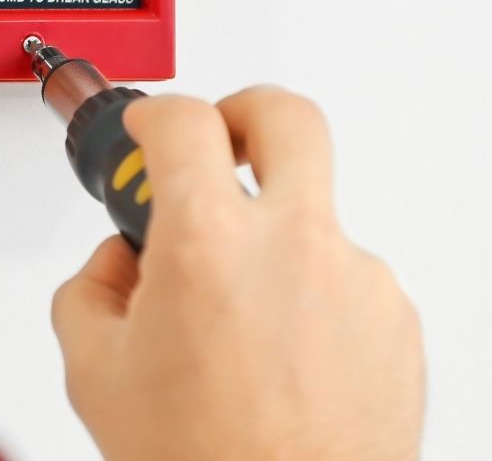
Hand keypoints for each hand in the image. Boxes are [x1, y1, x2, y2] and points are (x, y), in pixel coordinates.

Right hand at [52, 88, 425, 460]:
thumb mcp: (97, 375)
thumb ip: (94, 291)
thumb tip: (121, 264)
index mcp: (209, 244)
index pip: (185, 122)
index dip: (157, 116)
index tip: (151, 130)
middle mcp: (294, 245)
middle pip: (289, 118)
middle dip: (248, 116)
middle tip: (224, 144)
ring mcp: (358, 279)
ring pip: (315, 222)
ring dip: (277, 250)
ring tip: (242, 335)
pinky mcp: (397, 320)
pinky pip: (347, 284)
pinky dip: (313, 307)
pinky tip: (283, 368)